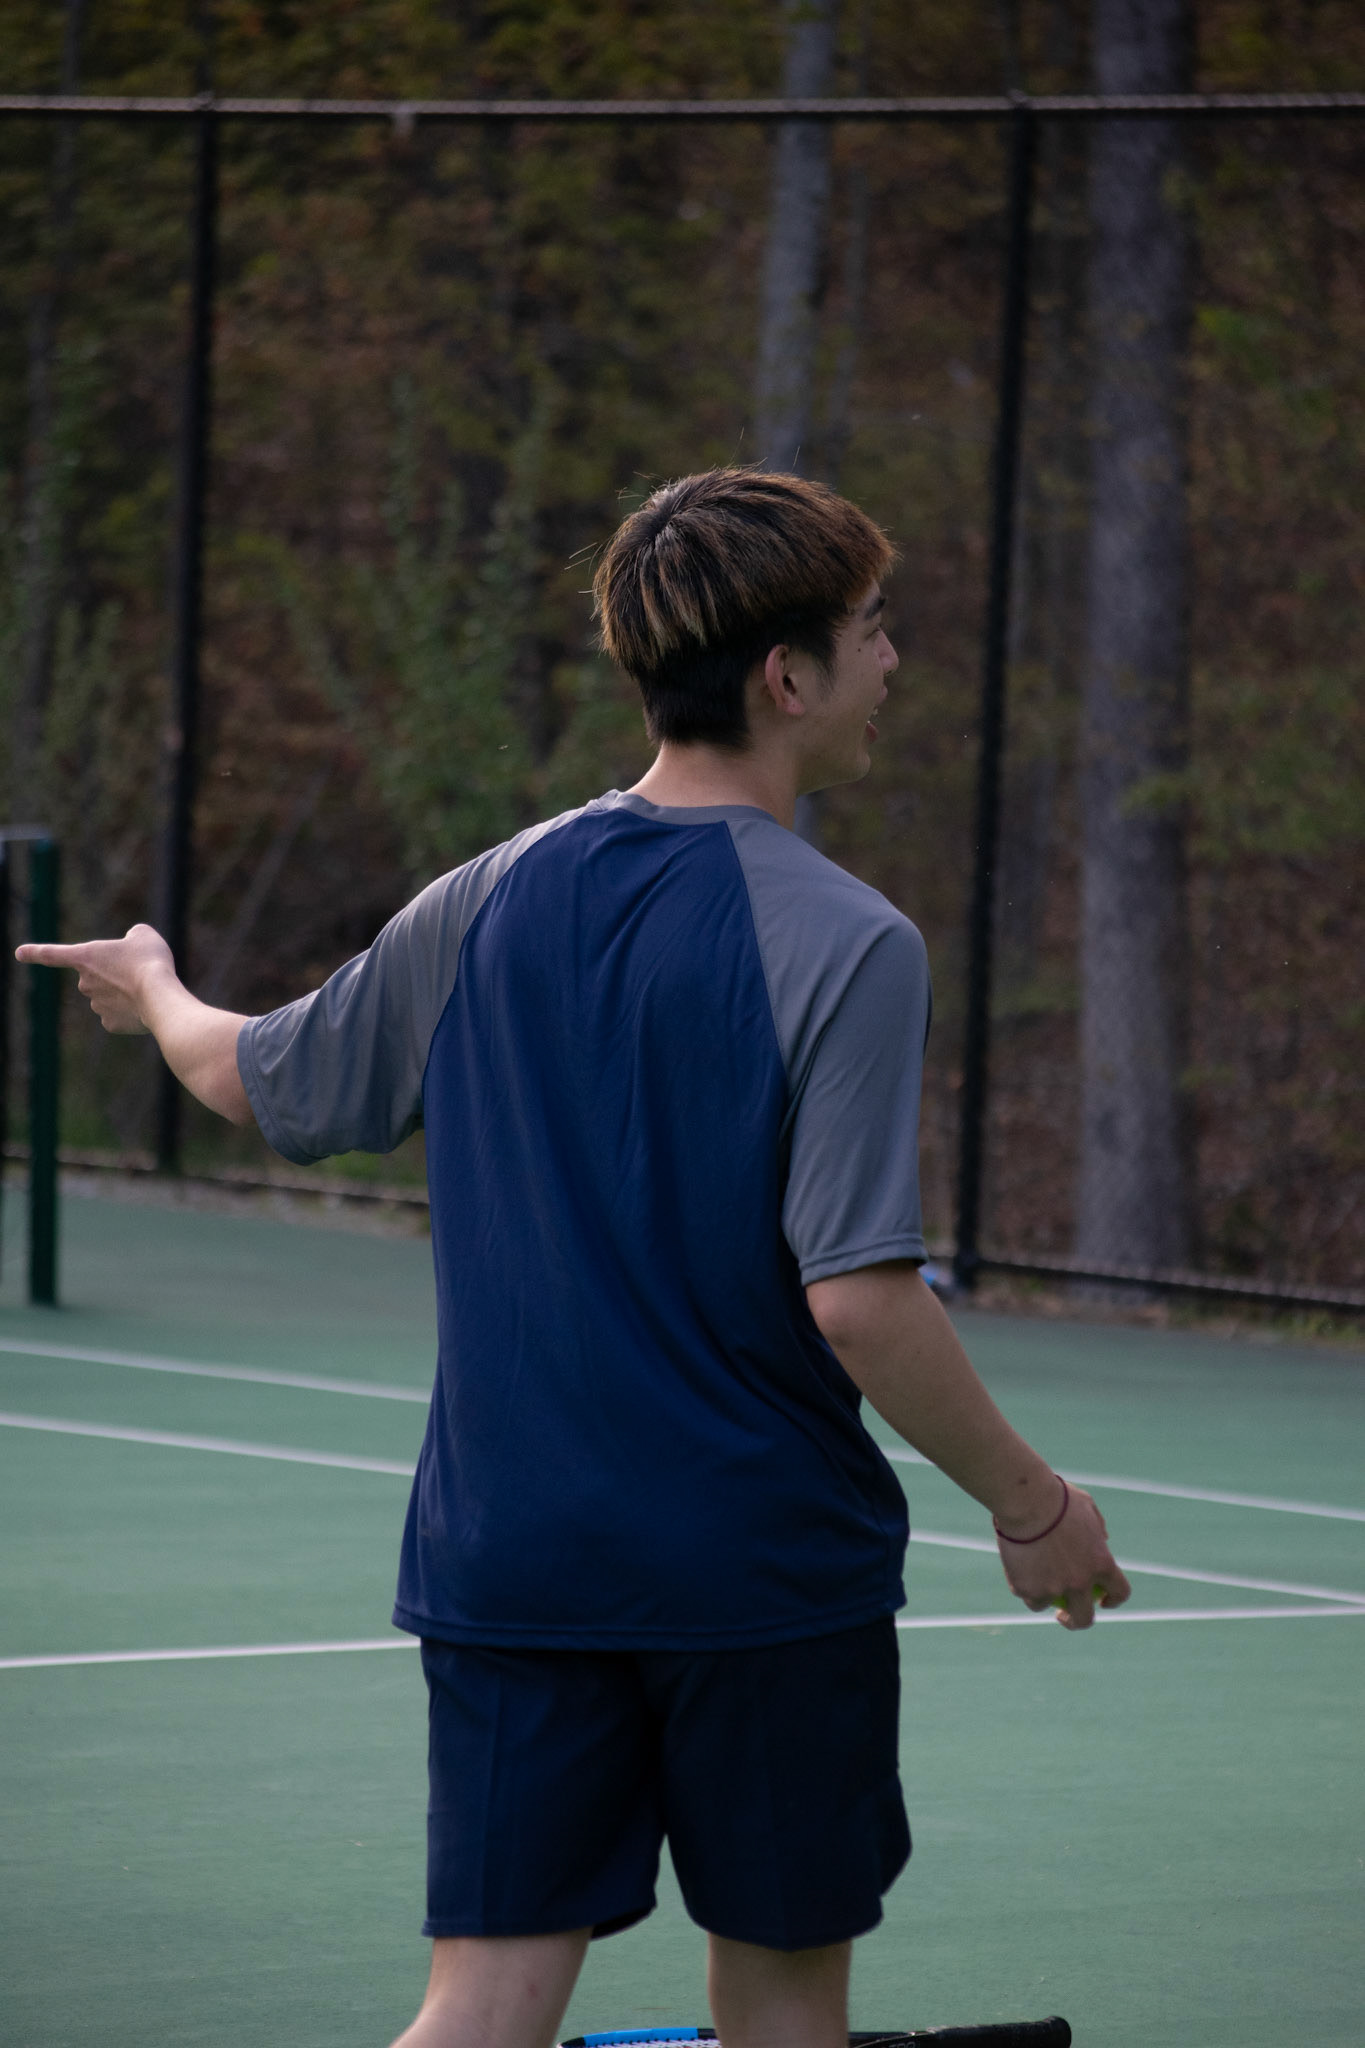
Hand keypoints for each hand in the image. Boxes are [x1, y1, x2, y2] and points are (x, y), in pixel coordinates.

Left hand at [15, 923, 176, 1034]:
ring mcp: (96, 1005)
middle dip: (112, 975)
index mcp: (86, 956)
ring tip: (145, 990)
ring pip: (107, 997)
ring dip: (123, 993)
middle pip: (95, 977)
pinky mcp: (110, 1024)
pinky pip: (117, 1016)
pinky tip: (143, 1008)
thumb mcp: (144, 936)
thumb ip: (132, 937)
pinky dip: (129, 1013)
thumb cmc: (151, 961)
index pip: (53, 954)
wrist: (160, 997)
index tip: (19, 953)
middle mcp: (85, 982)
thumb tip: (131, 945)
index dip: (35, 953)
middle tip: (137, 971)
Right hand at [994, 1481, 1131, 1631]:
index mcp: (1101, 1563)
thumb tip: (1101, 1540)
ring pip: (1048, 1606)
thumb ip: (1097, 1528)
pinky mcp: (1028, 1589)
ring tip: (1032, 1579)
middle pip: (1085, 1618)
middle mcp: (1080, 1582)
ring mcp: (1054, 1588)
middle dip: (1076, 1621)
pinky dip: (1023, 1587)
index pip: (1119, 1592)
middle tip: (1065, 1614)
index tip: (1103, 1600)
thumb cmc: (1056, 1497)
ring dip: (1042, 1597)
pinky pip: (1027, 1596)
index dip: (1113, 1599)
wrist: (1026, 1500)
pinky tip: (1018, 1571)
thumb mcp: (1086, 1507)